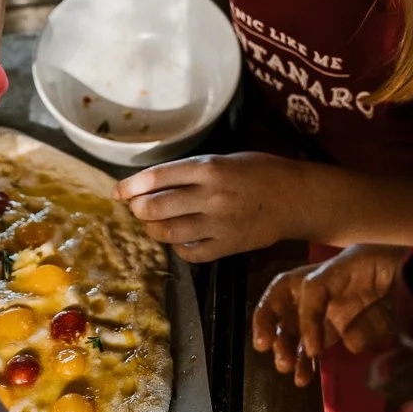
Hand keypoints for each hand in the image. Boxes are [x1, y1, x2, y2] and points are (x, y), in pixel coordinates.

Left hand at [114, 152, 300, 260]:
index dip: (131, 185)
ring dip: (152, 229)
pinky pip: (190, 252)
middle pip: (156, 207)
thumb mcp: (225, 159)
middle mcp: (211, 196)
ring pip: (168, 232)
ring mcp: (219, 224)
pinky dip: (177, 247)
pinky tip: (178, 239)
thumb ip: (192, 171)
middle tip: (135, 207)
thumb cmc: (260, 172)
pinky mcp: (227, 246)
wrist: (295, 198)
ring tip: (151, 223)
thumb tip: (153, 182)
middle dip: (138, 209)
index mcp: (210, 167)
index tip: (117, 191)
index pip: (157, 177)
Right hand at [252, 244, 406, 383]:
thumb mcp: (404, 286)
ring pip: (297, 320)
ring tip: (285, 368)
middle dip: (271, 318)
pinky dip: (306, 358)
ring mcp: (336, 305)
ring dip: (286, 343)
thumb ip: (380, 315)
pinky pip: (315, 340)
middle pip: (288, 294)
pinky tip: (302, 377)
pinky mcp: (341, 326)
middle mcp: (334, 283)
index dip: (307, 317)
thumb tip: (350, 341)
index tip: (312, 349)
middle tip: (266, 346)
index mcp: (348, 266)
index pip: (313, 286)